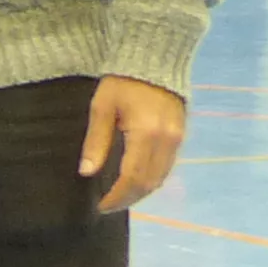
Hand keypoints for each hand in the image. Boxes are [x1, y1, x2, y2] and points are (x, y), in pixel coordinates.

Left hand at [79, 76, 187, 210]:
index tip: (101, 206)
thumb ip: (97, 141)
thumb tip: (87, 172)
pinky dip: (151, 179)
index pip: (132, 177)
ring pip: (161, 177)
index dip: (117, 196)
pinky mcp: (181, 135)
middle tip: (108, 207)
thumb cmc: (122, 81)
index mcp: (146, 133)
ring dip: (141, 192)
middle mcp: (167, 140)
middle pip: (150, 182)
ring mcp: (178, 138)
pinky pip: (167, 166)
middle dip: (129, 199)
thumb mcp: (102, 108)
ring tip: (119, 198)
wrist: (154, 59)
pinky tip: (135, 181)